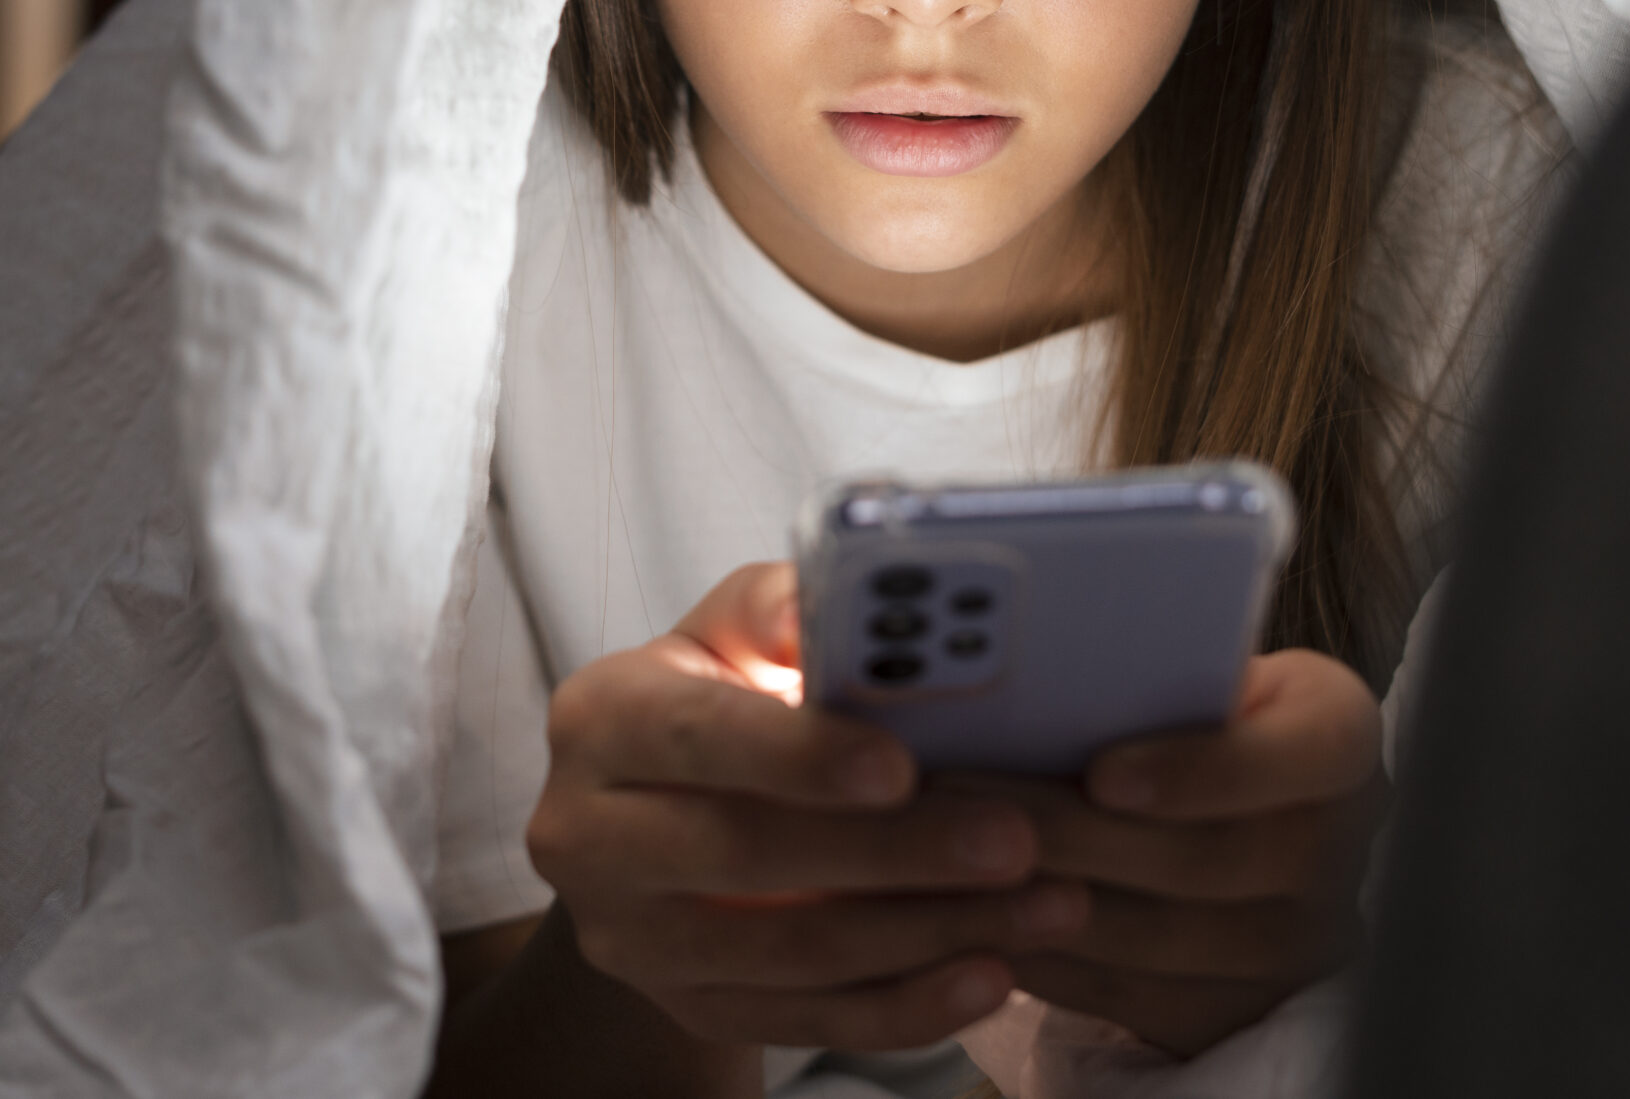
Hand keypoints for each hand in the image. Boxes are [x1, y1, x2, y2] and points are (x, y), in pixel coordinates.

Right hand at [527, 562, 1091, 1050]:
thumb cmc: (725, 691)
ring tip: (1043, 902)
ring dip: (928, 934)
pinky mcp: (686, 1007)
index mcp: (600, 719)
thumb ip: (782, 606)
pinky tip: (991, 972)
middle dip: (893, 853)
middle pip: (744, 855)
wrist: (663, 804)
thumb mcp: (735, 628)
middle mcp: (586, 837)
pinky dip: (907, 1007)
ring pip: (787, 954)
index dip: (798, 755)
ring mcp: (631, 938)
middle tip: (1015, 838)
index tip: (902, 765)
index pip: (696, 735)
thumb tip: (826, 607)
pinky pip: (806, 1022)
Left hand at [951, 650, 1386, 1056]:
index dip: (1207, 770)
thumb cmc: (1176, 711)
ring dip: (1042, 900)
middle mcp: (1340, 847)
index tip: (1103, 774)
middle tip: (962, 809)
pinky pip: (1137, 998)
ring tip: (949, 862)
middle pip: (1211, 859)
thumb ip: (1145, 670)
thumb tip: (1043, 672)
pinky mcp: (1240, 1009)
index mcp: (1339, 736)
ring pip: (1165, 939)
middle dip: (1072, 835)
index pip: (1312, 753)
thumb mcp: (1183, 667)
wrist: (1208, 805)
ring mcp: (1301, 943)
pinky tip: (976, 922)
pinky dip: (1049, 962)